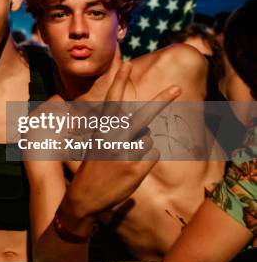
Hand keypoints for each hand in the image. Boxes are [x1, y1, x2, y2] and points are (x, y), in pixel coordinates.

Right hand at [62, 63, 180, 226]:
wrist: (84, 196)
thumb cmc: (93, 170)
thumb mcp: (98, 146)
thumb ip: (118, 133)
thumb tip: (145, 129)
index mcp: (103, 129)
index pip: (112, 101)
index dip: (120, 82)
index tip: (127, 65)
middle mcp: (114, 137)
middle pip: (143, 115)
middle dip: (161, 99)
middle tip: (177, 87)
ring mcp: (125, 152)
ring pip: (148, 140)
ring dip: (142, 149)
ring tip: (123, 162)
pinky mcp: (135, 166)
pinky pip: (152, 154)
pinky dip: (146, 162)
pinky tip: (130, 171)